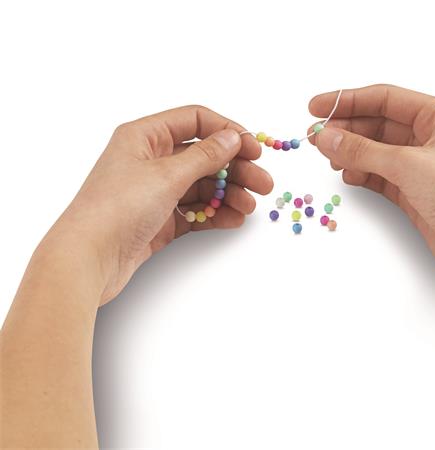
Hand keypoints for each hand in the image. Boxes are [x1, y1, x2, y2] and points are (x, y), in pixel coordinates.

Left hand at [51, 106, 272, 303]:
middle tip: (263, 183)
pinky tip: (233, 219)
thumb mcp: (166, 175)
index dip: (227, 131)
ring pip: (200, 186)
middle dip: (235, 169)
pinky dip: (213, 214)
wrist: (88, 259)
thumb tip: (232, 137)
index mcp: (145, 137)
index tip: (254, 148)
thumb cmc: (117, 208)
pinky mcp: (158, 219)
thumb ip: (205, 156)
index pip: (194, 121)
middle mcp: (150, 160)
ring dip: (227, 194)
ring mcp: (154, 191)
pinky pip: (193, 211)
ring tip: (249, 207)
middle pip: (203, 156)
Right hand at [309, 84, 434, 290]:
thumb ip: (362, 150)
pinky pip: (380, 176)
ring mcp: (422, 166)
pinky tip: (348, 176)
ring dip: (351, 153)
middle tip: (315, 137)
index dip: (349, 100)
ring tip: (329, 157)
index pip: (386, 99)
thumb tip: (325, 137)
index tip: (317, 107)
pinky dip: (362, 174)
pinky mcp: (414, 192)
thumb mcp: (407, 164)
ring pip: (376, 151)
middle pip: (378, 125)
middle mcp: (431, 138)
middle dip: (346, 130)